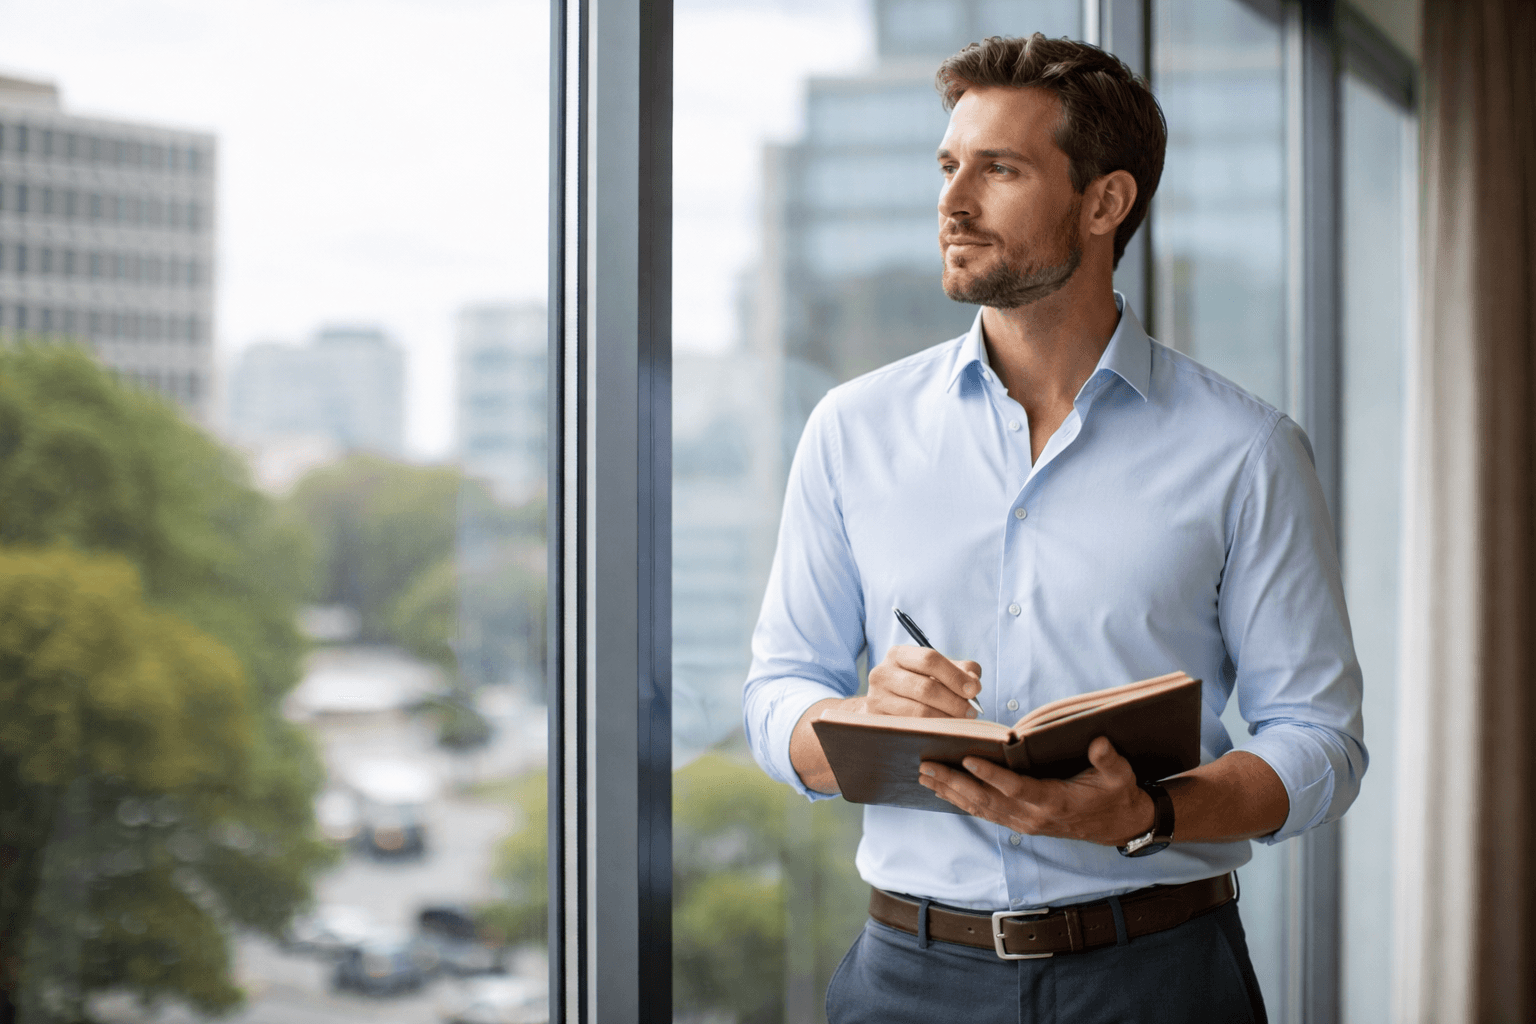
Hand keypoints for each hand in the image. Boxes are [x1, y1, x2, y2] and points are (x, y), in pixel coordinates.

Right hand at [862, 645, 981, 718]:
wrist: (885, 704)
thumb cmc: (918, 684)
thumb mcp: (936, 671)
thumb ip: (960, 669)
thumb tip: (974, 682)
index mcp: (899, 654)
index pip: (929, 660)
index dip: (955, 675)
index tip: (974, 690)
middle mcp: (883, 673)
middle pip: (925, 688)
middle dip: (954, 701)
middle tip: (972, 712)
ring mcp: (877, 698)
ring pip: (919, 711)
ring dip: (946, 719)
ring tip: (962, 722)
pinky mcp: (878, 721)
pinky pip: (911, 728)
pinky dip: (933, 730)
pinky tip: (945, 731)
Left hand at [918, 736, 1154, 845]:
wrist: (1118, 823)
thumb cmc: (1115, 793)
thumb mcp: (1119, 774)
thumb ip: (1107, 760)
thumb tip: (1098, 743)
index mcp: (1054, 802)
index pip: (1016, 787)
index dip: (991, 775)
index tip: (967, 760)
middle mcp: (1033, 816)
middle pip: (987, 800)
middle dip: (954, 783)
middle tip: (926, 766)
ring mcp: (1024, 823)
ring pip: (980, 808)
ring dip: (950, 793)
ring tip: (924, 776)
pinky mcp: (1020, 824)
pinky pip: (985, 814)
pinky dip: (961, 802)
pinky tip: (942, 791)